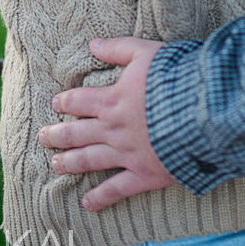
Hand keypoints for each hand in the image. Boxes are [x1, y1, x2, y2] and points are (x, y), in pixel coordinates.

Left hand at [38, 37, 176, 209]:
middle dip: (58, 135)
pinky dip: (100, 197)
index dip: (66, 101)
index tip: (55, 103)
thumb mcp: (146, 52)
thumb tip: (93, 43)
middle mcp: (113, 129)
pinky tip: (87, 202)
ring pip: (89, 160)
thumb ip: (118, 48)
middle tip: (43, 137)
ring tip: (55, 165)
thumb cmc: (175, 77)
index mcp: (112, 100)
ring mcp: (126, 154)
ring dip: (70, 163)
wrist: (201, 111)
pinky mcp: (143, 174)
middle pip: (77, 133)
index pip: (80, 100)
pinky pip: (116, 189)